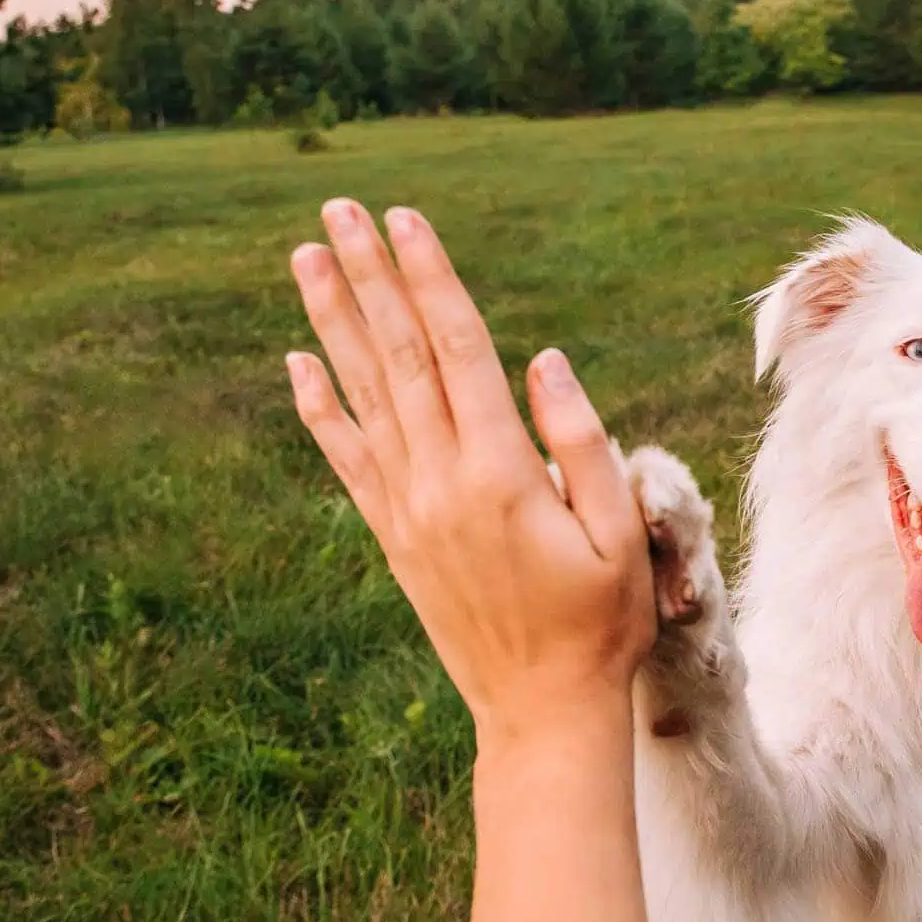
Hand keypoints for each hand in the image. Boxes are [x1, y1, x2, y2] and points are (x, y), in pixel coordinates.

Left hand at [283, 198, 653, 745]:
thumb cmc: (603, 623)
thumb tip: (543, 361)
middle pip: (399, 357)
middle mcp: (440, 482)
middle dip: (370, 277)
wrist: (543, 710)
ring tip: (307, 258)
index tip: (406, 219)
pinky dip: (320, 408)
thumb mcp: (623, 532)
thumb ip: (584, 443)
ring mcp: (408, 510)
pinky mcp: (394, 538)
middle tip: (339, 211)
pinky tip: (298, 364)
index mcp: (501, 472)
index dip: (430, 279)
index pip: (458, 350)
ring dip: (333, 323)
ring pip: (363, 395)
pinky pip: (349, 458)